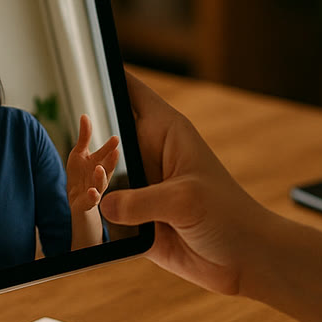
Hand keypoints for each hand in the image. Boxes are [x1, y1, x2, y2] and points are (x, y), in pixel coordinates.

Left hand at [65, 114, 119, 214]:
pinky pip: (92, 200)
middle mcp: (100, 176)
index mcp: (100, 163)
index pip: (106, 154)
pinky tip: (92, 192)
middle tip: (115, 152)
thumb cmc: (80, 175)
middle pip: (108, 168)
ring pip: (101, 184)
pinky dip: (93, 196)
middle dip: (111, 161)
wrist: (76, 199)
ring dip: (101, 177)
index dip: (110, 147)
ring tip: (98, 169)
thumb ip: (84, 137)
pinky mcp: (88, 201)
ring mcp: (96, 189)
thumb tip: (85, 116)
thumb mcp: (79, 153)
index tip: (115, 138)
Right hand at [98, 72, 272, 295]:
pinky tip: (84, 217)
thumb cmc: (227, 216)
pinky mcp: (136, 219)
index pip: (130, 91)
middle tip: (77, 152)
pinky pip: (104, 213)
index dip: (106, 74)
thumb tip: (103, 204)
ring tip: (84, 189)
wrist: (243, 259)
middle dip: (86, 140)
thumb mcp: (184, 201)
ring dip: (88, 182)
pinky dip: (94, 216)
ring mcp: (141, 186)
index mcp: (165, 131)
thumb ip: (141, 201)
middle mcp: (149, 154)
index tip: (78, 63)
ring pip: (99, 176)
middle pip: (105, 135)